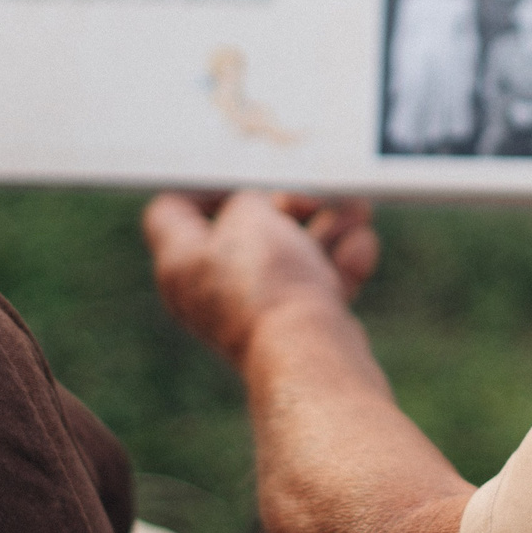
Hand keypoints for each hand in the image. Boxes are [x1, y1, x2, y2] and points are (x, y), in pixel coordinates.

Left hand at [142, 191, 379, 371]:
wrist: (309, 353)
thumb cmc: (269, 282)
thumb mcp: (250, 214)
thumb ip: (247, 200)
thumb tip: (260, 210)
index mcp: (181, 262)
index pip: (170, 211)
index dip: (204, 185)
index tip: (243, 179)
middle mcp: (209, 289)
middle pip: (245, 231)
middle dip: (289, 206)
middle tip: (314, 194)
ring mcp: (252, 311)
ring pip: (289, 255)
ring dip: (326, 229)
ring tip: (358, 211)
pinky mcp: (291, 327)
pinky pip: (314, 284)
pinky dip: (338, 263)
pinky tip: (361, 245)